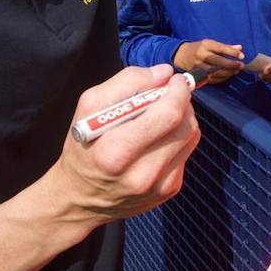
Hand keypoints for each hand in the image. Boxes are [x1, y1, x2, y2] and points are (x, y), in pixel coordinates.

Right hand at [53, 64, 199, 220]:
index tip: (173, 80)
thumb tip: (164, 73)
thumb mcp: (88, 108)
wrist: (79, 198)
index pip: (168, 114)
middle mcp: (141, 174)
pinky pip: (186, 152)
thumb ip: (126, 83)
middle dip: (182, 101)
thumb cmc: (83, 148)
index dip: (177, 91)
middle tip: (170, 92)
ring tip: (162, 114)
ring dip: (183, 118)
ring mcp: (158, 186)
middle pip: (185, 125)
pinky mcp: (169, 191)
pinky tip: (158, 138)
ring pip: (191, 136)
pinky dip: (178, 138)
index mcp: (116, 152)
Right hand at [173, 39, 243, 83]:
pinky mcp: (198, 75)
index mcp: (205, 45)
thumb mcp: (210, 44)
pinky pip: (212, 79)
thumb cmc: (199, 48)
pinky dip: (222, 78)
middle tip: (241, 66)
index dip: (232, 52)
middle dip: (231, 64)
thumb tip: (240, 48)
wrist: (181, 56)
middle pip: (218, 61)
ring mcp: (199, 66)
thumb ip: (225, 47)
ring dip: (228, 73)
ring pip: (215, 72)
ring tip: (236, 71)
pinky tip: (228, 76)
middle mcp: (201, 55)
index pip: (220, 48)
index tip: (242, 56)